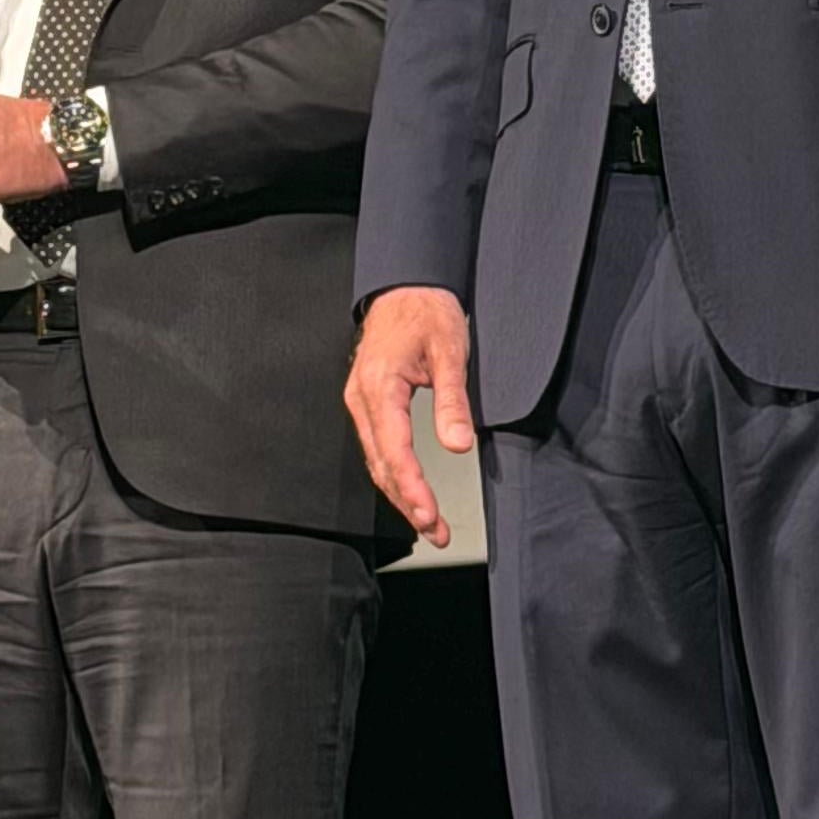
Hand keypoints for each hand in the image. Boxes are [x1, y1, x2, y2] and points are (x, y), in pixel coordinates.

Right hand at [344, 286, 472, 545]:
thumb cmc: (426, 312)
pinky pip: (377, 447)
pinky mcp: (367, 403)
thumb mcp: (450, 352)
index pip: (395, 452)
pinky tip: (411, 491)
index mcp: (379, 387)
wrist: (405, 286)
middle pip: (381, 465)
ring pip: (377, 461)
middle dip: (408, 503)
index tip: (430, 516)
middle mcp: (362, 399)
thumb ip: (452, 401)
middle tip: (436, 532)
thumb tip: (458, 444)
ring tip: (429, 522)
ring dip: (401, 494)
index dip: (413, 489)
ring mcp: (360, 402)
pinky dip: (394, 474)